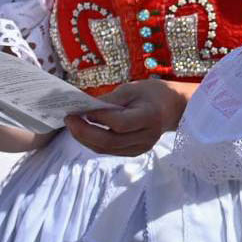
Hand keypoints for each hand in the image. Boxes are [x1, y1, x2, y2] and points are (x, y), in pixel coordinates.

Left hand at [64, 78, 187, 155]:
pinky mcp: (135, 152)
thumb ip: (109, 101)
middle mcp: (147, 137)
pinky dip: (94, 142)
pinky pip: (110, 150)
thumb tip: (84, 110)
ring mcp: (141, 147)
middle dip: (84, 132)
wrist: (172, 107)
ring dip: (85, 138)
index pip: (120, 124)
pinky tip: (86, 131)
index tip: (81, 109)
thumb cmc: (151, 93)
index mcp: (150, 117)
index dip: (99, 118)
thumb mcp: (132, 89)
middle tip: (69, 119)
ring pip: (106, 149)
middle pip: (110, 141)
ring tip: (73, 124)